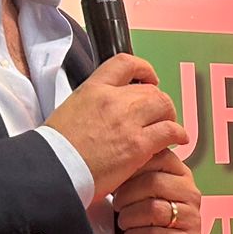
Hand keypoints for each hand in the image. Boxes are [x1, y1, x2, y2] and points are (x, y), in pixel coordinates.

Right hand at [45, 55, 188, 197]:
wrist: (54, 169)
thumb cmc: (57, 149)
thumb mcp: (69, 111)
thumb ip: (93, 105)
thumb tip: (104, 113)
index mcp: (93, 89)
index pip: (125, 63)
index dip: (143, 69)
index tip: (149, 79)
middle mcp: (113, 99)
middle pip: (150, 89)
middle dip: (158, 102)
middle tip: (159, 115)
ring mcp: (128, 121)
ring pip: (164, 105)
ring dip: (169, 116)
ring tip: (169, 128)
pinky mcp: (138, 144)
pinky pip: (170, 131)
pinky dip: (178, 134)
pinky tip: (178, 140)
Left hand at [113, 149, 203, 233]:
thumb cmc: (151, 219)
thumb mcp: (145, 190)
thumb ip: (138, 171)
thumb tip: (115, 156)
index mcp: (181, 174)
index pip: (160, 157)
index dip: (134, 168)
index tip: (120, 180)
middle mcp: (191, 193)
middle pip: (153, 183)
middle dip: (127, 195)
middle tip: (118, 205)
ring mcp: (192, 217)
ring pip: (153, 209)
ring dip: (129, 218)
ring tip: (124, 222)